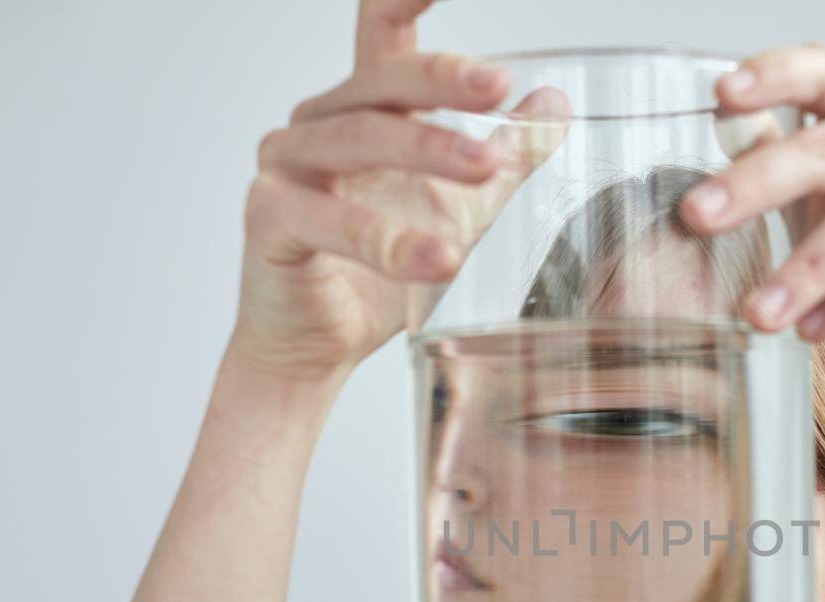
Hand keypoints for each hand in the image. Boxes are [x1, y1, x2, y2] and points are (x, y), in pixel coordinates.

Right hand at [230, 0, 569, 381]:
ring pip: (358, 140)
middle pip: (381, 82)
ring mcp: (286, 166)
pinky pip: (329, 221)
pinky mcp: (269, 220)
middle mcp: (318, 123)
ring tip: (486, 169)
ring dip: (427, 151)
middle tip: (499, 87)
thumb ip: (506, 153)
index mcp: (363, 108)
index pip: (383, 30)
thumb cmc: (379, 272)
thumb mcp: (461, 207)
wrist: (322, 346)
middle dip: (442, 79)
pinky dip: (389, 241)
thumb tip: (555, 101)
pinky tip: (439, 257)